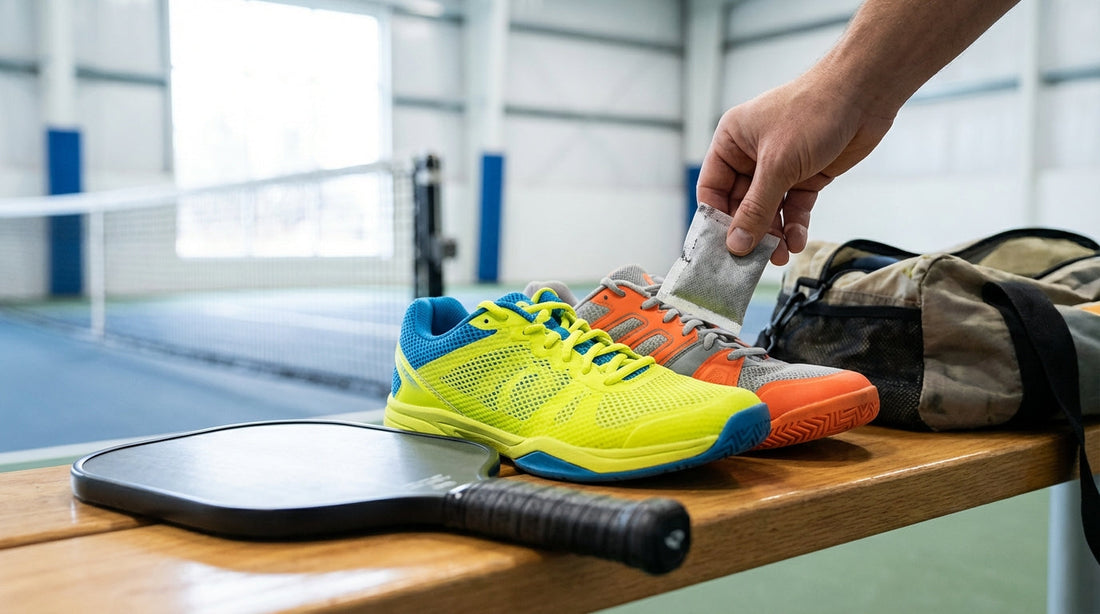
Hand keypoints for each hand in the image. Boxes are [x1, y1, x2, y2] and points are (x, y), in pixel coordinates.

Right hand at [697, 71, 894, 264]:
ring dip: (773, 234)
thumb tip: (735, 245)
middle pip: (740, 205)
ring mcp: (780, 167)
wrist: (865, 93)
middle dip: (748, 232)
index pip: (712, 188)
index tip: (718, 249)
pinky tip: (796, 240)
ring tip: (779, 256)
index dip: (714, 219)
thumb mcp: (778, 164)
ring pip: (768, 210)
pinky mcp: (806, 175)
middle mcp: (752, 155)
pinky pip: (793, 208)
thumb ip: (756, 209)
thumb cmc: (814, 112)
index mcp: (732, 142)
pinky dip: (794, 226)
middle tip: (751, 260)